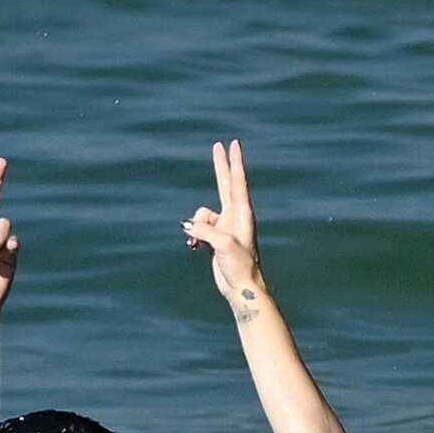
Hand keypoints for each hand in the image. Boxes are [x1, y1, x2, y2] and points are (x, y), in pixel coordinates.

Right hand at [184, 139, 262, 304]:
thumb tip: (191, 227)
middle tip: (219, 145)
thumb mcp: (223, 245)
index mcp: (242, 214)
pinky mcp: (216, 237)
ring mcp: (224, 226)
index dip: (234, 162)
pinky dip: (193, 235)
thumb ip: (207, 230)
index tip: (233, 145)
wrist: (241, 287)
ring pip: (202, 214)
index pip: (238, 181)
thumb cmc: (240, 266)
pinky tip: (194, 248)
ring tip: (197, 243)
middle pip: (225, 183)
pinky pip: (198, 228)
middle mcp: (234, 216)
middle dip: (220, 166)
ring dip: (195, 225)